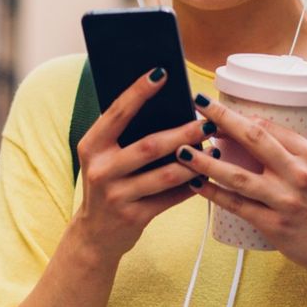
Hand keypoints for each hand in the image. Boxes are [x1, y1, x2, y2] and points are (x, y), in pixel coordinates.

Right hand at [70, 68, 215, 263]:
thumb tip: (168, 105)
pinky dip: (191, 186)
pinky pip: (170, 198)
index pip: (117, 113)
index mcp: (92, 146)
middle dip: (182, 132)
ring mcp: (116, 196)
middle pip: (148, 146)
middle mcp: (101, 170)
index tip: (162, 72)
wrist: (95, 233)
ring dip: (194, 161)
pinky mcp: (134, 217)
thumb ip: (126, 135)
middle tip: (207, 121)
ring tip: (214, 149)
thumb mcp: (105, 157)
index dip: (139, 91)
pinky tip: (207, 175)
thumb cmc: (108, 184)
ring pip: (164, 175)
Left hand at [180, 97, 306, 281]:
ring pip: (237, 176)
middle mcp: (296, 173)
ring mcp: (283, 199)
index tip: (216, 107)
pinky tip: (195, 185)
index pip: (269, 126)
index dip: (239, 114)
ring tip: (182, 151)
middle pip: (253, 139)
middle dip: (222, 119)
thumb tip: (303, 117)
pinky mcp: (273, 224)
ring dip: (206, 161)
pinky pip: (236, 206)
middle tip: (197, 105)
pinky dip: (213, 195)